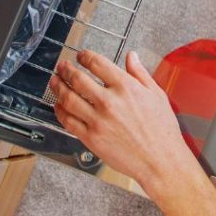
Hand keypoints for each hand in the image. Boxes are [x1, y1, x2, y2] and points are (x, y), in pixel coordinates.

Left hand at [50, 50, 196, 188]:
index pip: (97, 63)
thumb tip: (131, 56)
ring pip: (68, 99)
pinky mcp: (91, 138)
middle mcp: (109, 102)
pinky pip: (68, 122)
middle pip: (77, 79)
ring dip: (58, 87)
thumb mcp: (156, 94)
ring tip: (54, 82)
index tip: (81, 55)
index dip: (85, 56)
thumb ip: (140, 73)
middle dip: (66, 69)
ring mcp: (98, 121)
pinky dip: (60, 112)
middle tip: (62, 66)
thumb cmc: (161, 130)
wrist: (160, 160)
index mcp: (126, 87)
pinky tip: (58, 106)